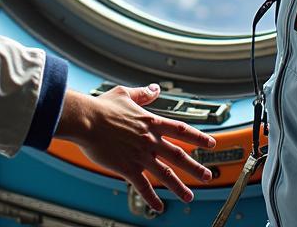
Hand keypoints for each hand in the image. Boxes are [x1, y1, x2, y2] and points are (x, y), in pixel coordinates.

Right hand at [55, 84, 215, 211]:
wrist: (86, 120)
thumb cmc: (101, 107)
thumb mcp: (125, 94)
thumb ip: (143, 94)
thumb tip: (155, 89)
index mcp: (150, 122)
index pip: (181, 130)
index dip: (198, 137)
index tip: (210, 144)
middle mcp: (149, 139)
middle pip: (178, 155)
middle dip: (195, 166)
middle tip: (208, 175)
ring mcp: (140, 155)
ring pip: (165, 174)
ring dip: (179, 186)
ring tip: (190, 197)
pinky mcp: (127, 168)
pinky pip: (143, 187)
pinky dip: (152, 198)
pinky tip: (158, 207)